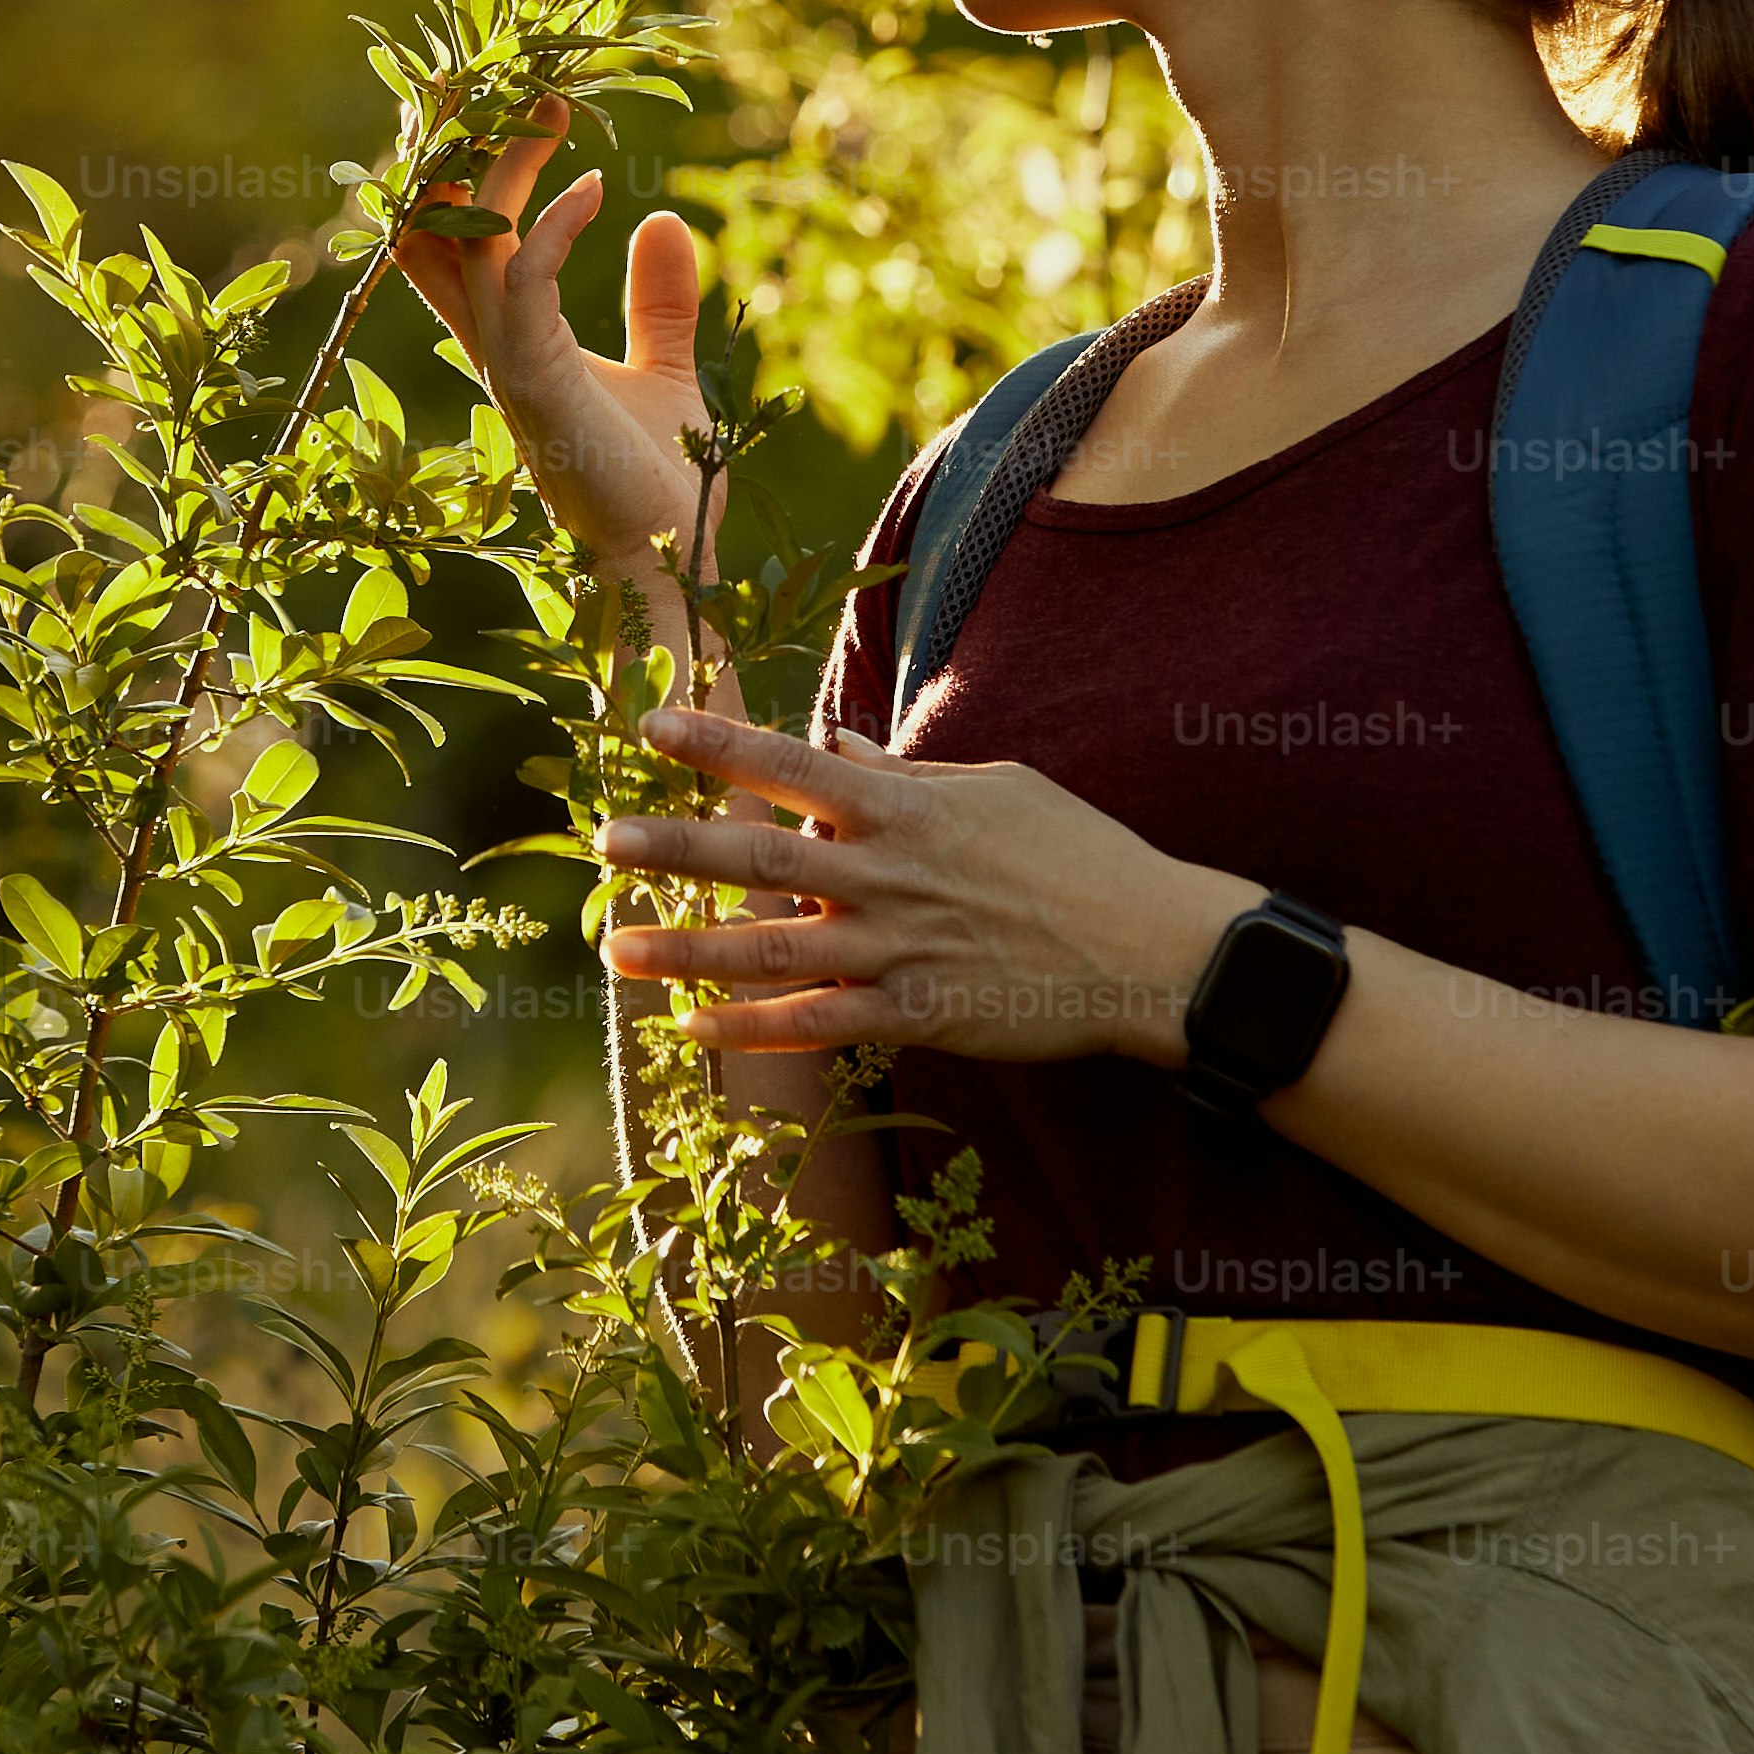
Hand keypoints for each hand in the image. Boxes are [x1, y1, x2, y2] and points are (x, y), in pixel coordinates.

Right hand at [384, 90, 716, 585]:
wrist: (670, 570)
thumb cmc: (662, 483)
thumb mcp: (666, 371)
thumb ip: (656, 300)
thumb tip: (662, 218)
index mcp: (512, 342)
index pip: (452, 247)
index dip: (461, 177)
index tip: (507, 107)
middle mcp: (494, 346)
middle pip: (439, 232)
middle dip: (458, 155)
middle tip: (509, 82)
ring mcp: (507, 363)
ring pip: (469, 243)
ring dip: (503, 170)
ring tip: (549, 107)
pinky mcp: (534, 380)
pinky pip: (522, 280)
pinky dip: (554, 226)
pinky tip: (596, 190)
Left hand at [592, 709, 1259, 1067]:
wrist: (1149, 952)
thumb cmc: (1079, 856)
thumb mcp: (995, 789)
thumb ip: (903, 775)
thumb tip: (832, 750)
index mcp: (905, 809)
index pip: (791, 766)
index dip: (717, 745)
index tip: (650, 724)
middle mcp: (888, 876)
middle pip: (759, 861)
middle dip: (675, 849)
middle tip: (604, 841)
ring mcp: (898, 950)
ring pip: (770, 951)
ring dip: (687, 951)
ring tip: (615, 946)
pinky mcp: (915, 1016)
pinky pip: (816, 1026)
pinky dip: (752, 1029)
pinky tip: (696, 1026)